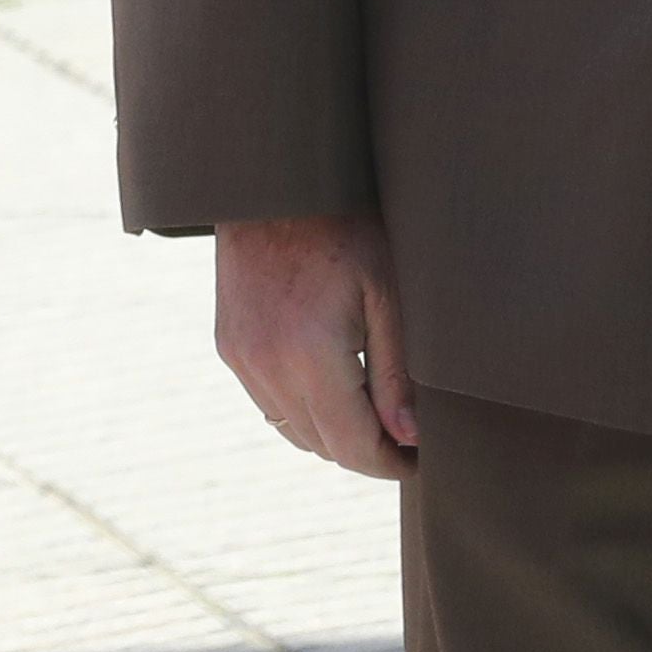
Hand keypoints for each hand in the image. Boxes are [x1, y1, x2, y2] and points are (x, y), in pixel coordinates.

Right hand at [218, 210, 416, 478]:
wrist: (273, 186)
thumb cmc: (345, 231)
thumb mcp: (389, 297)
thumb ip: (397, 374)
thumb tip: (407, 437)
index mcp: (308, 354)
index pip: (351, 446)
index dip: (391, 465)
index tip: (422, 461)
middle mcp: (264, 364)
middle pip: (322, 446)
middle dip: (368, 452)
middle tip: (408, 442)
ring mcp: (240, 356)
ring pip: (293, 430)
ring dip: (334, 434)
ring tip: (376, 415)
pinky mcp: (229, 345)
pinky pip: (269, 403)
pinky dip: (303, 410)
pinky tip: (335, 386)